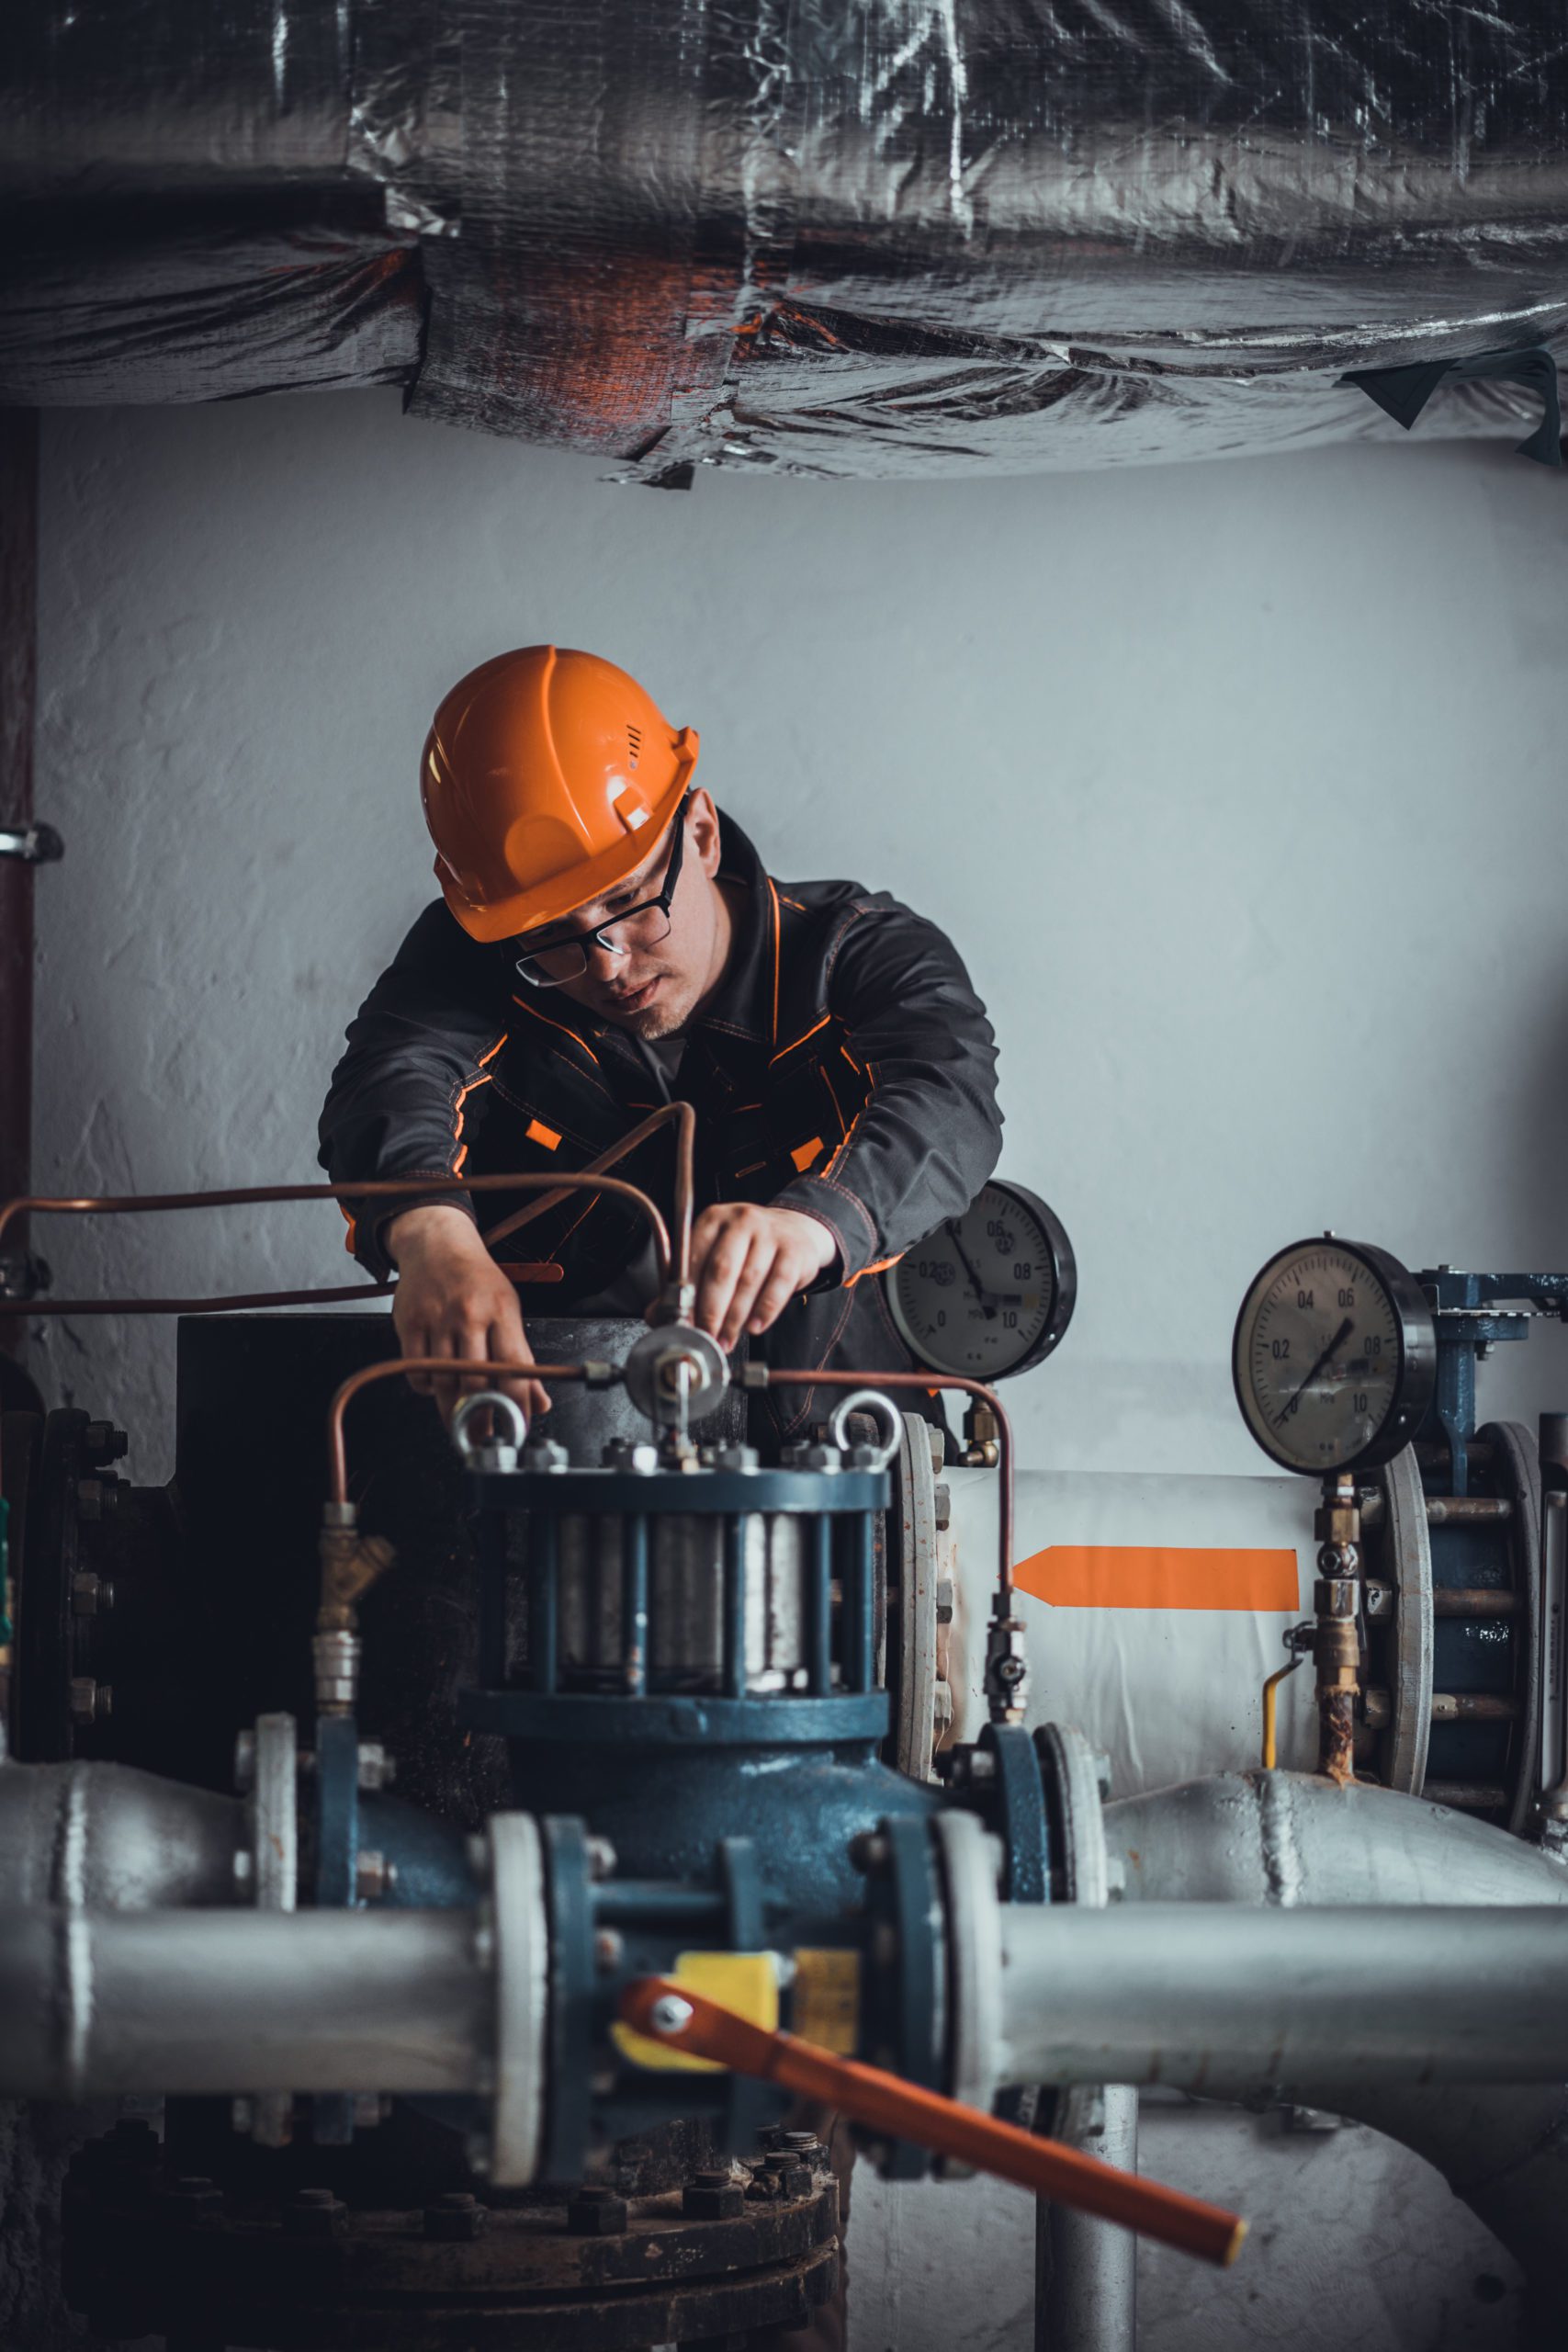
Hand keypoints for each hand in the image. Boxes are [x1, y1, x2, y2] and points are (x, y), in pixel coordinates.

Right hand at [386, 1204, 551, 1425]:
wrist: (437, 1245)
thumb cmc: (478, 1281)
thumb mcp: (509, 1310)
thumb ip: (521, 1359)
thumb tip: (539, 1402)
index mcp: (502, 1313)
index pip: (515, 1369)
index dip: (517, 1406)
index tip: (516, 1428)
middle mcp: (470, 1315)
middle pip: (476, 1382)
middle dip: (480, 1418)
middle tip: (480, 1436)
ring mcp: (437, 1319)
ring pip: (445, 1381)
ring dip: (452, 1407)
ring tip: (459, 1416)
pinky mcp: (409, 1323)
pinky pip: (417, 1372)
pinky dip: (427, 1387)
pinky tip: (436, 1384)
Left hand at [690, 1202, 837, 1351]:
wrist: (794, 1230)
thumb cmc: (747, 1248)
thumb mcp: (718, 1251)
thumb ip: (694, 1279)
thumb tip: (667, 1316)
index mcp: (714, 1219)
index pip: (694, 1257)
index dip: (687, 1294)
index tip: (685, 1321)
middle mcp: (742, 1220)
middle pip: (722, 1270)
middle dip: (711, 1310)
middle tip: (707, 1336)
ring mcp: (770, 1233)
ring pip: (749, 1280)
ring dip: (735, 1317)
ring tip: (727, 1339)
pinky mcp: (795, 1251)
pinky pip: (779, 1285)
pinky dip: (765, 1310)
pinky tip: (754, 1327)